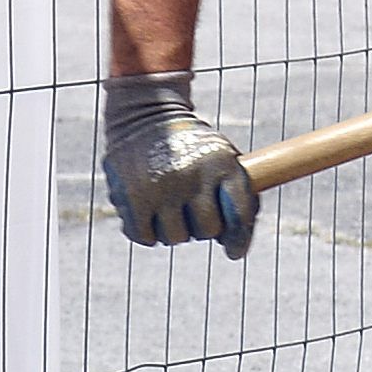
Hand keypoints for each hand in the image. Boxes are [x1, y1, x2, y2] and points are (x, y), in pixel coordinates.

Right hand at [102, 72, 257, 256]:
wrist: (147, 117)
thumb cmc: (194, 150)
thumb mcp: (223, 160)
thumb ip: (237, 200)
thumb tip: (235, 253)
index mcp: (223, 165)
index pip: (239, 214)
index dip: (239, 237)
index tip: (233, 251)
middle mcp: (193, 177)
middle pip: (207, 231)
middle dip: (203, 228)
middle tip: (193, 212)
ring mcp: (162, 187)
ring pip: (176, 237)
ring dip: (174, 231)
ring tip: (171, 209)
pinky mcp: (132, 196)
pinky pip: (145, 236)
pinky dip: (149, 233)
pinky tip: (151, 216)